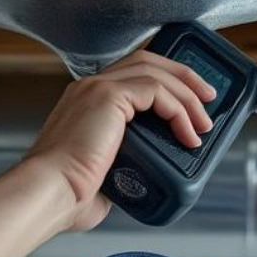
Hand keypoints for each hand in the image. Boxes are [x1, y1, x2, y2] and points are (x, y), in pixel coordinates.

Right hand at [25, 46, 217, 233]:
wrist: (49, 194)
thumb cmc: (68, 195)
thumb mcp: (104, 176)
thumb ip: (124, 167)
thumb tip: (143, 178)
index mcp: (87, 102)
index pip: (132, 74)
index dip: (165, 81)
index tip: (190, 101)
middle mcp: (91, 88)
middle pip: (147, 61)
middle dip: (183, 77)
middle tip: (207, 99)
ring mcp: (97, 88)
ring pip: (155, 72)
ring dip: (187, 95)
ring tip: (204, 121)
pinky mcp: (108, 96)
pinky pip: (156, 90)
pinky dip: (178, 109)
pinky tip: (188, 133)